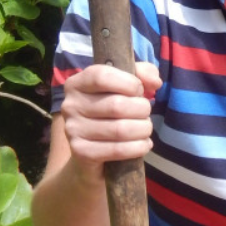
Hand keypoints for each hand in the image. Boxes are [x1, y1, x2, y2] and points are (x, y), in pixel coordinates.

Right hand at [60, 62, 161, 180]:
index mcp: (77, 83)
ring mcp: (73, 130)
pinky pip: (118, 150)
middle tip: (145, 114)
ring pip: (120, 129)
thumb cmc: (111, 112)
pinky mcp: (81, 152)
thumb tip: (154, 81)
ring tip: (145, 129)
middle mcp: (70, 105)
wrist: (92, 152)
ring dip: (143, 129)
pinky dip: (138, 147)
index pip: (102, 76)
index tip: (139, 90)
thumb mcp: (125, 86)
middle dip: (141, 109)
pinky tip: (143, 145)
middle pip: (116, 105)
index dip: (129, 83)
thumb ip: (142, 73)